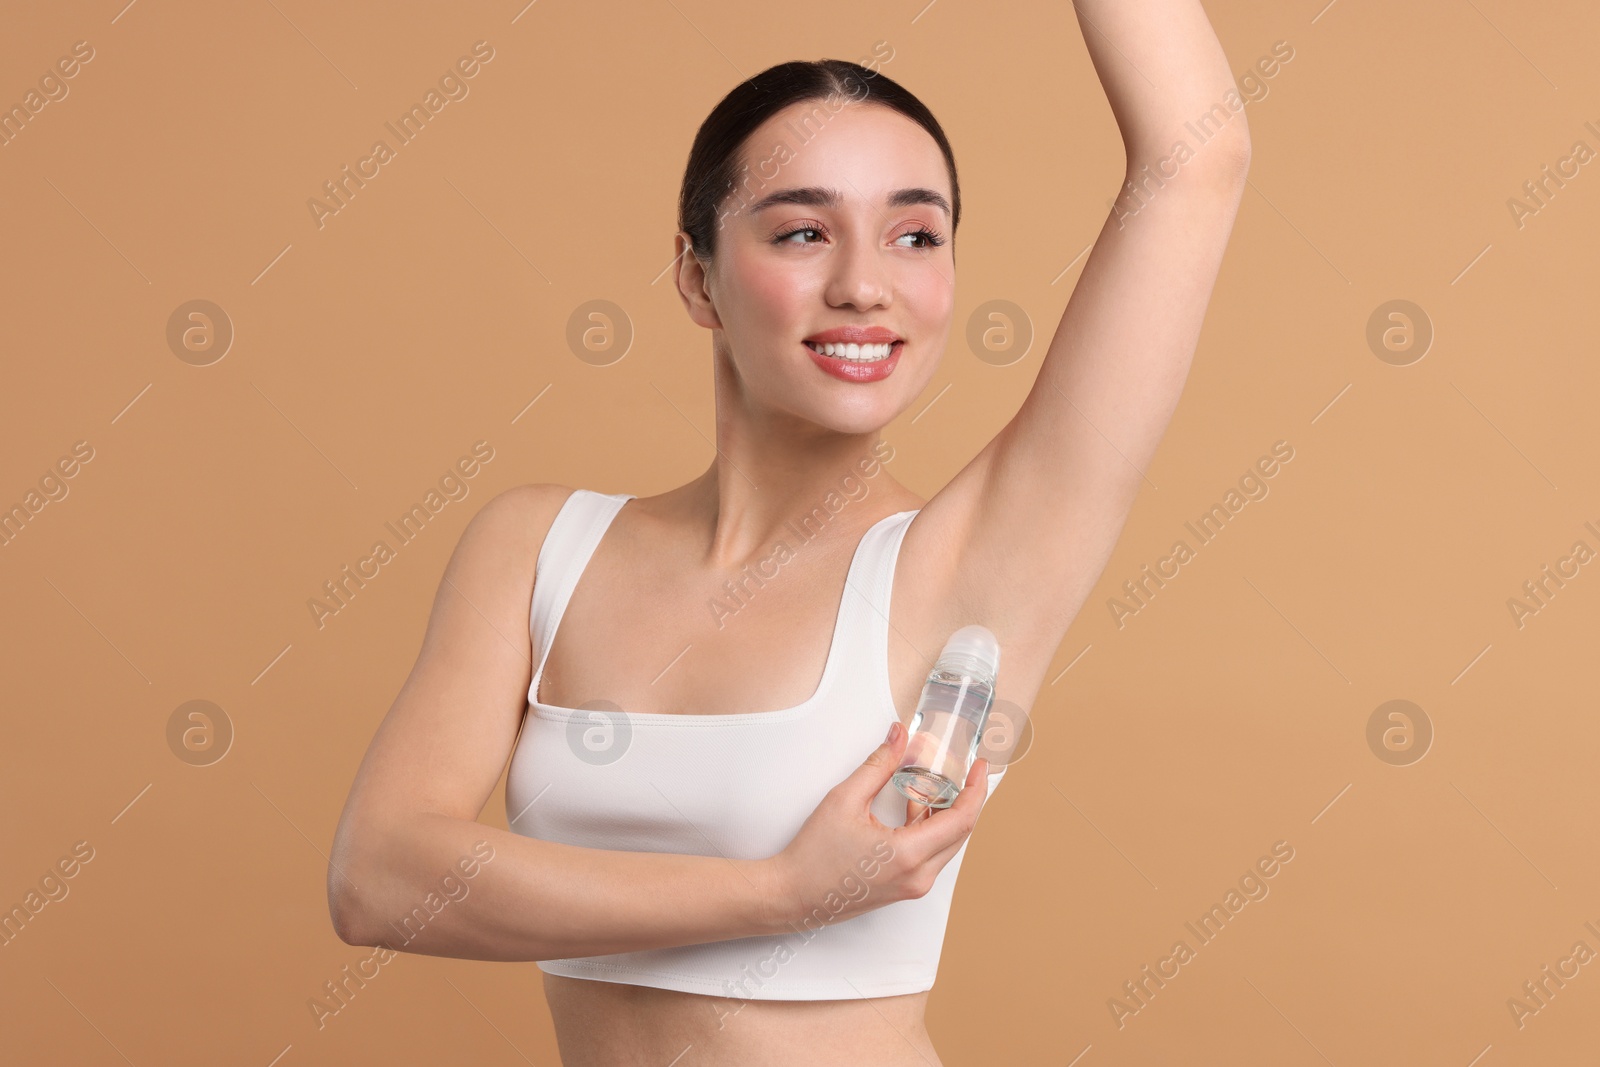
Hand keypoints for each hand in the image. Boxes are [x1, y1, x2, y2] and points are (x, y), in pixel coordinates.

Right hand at [763, 720, 990, 929]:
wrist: (793, 895)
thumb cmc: (813, 855)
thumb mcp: (845, 800)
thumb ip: (878, 765)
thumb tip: (898, 737)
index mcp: (908, 855)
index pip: (963, 820)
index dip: (976, 789)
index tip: (979, 767)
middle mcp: (918, 876)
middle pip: (960, 832)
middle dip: (964, 797)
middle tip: (962, 769)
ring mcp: (913, 885)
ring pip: (946, 843)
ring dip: (944, 812)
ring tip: (929, 781)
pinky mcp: (905, 887)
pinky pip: (930, 854)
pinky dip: (928, 828)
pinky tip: (913, 805)